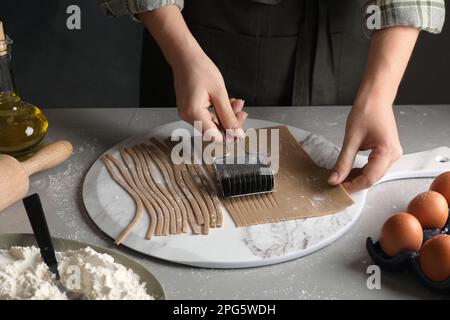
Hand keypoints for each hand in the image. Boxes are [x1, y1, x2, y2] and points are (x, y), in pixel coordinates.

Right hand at [138, 6, 246, 140]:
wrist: (185, 57)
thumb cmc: (199, 69)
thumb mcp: (219, 93)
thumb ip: (228, 116)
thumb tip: (236, 132)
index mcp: (193, 113)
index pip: (214, 136)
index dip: (230, 135)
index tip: (241, 130)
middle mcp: (188, 116)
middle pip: (214, 131)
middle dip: (230, 122)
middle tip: (242, 111)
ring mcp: (188, 114)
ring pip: (212, 123)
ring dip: (226, 116)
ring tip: (236, 103)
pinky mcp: (190, 110)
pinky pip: (207, 117)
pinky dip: (218, 112)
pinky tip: (227, 103)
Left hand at [328, 103, 402, 191]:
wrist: (375, 98)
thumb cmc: (366, 111)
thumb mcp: (351, 139)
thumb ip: (343, 162)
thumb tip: (335, 179)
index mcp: (387, 151)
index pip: (370, 178)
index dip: (353, 185)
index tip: (338, 188)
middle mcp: (394, 155)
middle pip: (373, 178)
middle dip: (354, 182)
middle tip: (336, 184)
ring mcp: (392, 154)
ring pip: (374, 174)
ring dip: (357, 177)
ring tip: (341, 177)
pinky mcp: (387, 152)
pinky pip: (374, 167)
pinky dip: (362, 170)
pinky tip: (350, 170)